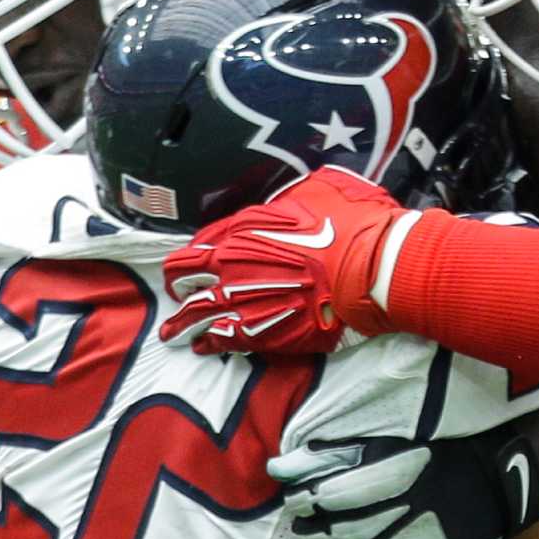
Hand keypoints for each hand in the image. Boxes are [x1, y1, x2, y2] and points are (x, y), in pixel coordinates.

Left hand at [161, 168, 407, 355]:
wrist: (365, 269)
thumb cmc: (347, 225)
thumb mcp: (317, 190)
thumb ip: (294, 199)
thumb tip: (298, 196)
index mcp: (241, 230)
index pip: (195, 246)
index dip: (189, 258)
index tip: (190, 266)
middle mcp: (230, 265)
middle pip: (183, 280)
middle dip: (177, 288)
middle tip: (178, 296)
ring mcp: (239, 300)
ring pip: (193, 314)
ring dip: (181, 324)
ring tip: (173, 334)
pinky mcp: (256, 331)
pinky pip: (219, 340)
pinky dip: (208, 344)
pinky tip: (203, 347)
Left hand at [271, 419, 538, 538]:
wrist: (492, 501)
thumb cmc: (433, 464)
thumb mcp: (385, 448)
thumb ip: (328, 457)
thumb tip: (275, 468)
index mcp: (382, 487)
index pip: (318, 498)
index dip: (302, 496)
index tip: (300, 493)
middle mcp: (388, 529)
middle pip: (323, 532)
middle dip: (309, 523)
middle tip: (309, 515)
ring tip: (333, 532)